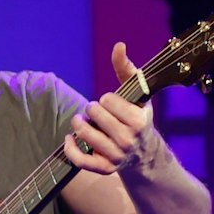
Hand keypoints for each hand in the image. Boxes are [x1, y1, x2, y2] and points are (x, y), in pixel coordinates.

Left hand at [66, 43, 160, 175]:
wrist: (143, 153)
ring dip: (78, 125)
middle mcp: (128, 139)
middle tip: (96, 113)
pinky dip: (70, 147)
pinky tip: (70, 138)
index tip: (111, 103)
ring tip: (81, 122)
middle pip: (94, 114)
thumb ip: (126, 69)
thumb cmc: (135, 117)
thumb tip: (118, 45)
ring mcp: (117, 155)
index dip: (106, 99)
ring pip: (85, 134)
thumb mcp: (137, 93)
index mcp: (139, 120)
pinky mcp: (105, 168)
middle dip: (91, 110)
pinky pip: (80, 160)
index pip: (107, 100)